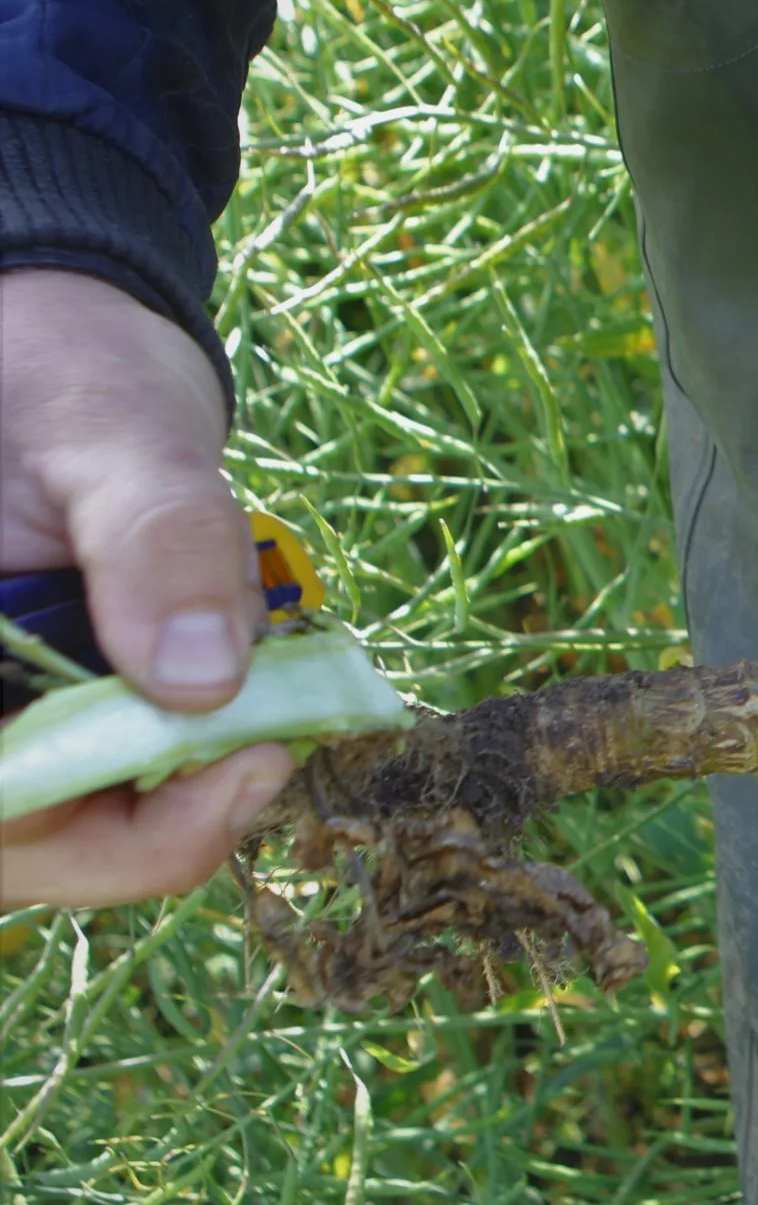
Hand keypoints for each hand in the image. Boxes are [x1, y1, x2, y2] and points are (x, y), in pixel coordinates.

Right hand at [0, 269, 287, 907]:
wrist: (76, 360)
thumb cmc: (70, 379)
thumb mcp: (116, 434)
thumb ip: (157, 543)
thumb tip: (203, 685)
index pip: (6, 807)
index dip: (117, 833)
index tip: (252, 764)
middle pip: (42, 845)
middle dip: (173, 812)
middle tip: (282, 743)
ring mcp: (8, 723)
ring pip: (88, 824)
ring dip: (193, 776)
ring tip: (266, 681)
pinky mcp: (54, 718)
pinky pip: (125, 774)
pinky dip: (202, 743)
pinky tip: (250, 673)